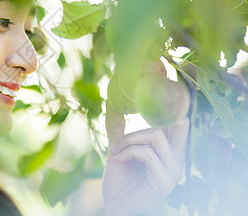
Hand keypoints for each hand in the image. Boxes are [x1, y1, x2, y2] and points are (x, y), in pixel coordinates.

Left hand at [102, 101, 188, 215]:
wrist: (115, 207)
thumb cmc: (120, 181)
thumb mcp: (120, 149)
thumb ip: (120, 129)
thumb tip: (112, 103)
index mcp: (170, 152)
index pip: (179, 125)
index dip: (174, 108)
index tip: (165, 88)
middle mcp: (177, 160)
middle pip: (174, 125)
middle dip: (150, 121)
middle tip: (128, 129)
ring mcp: (173, 171)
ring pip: (156, 137)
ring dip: (130, 140)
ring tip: (116, 151)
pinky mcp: (165, 181)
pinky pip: (147, 153)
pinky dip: (128, 152)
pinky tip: (118, 159)